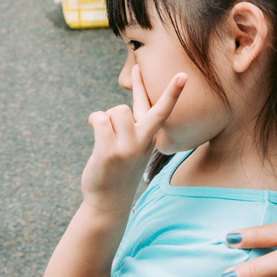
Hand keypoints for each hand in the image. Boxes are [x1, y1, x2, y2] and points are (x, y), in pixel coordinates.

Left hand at [82, 67, 185, 213]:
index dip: (172, 92)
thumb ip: (129, 130)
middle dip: (162, 90)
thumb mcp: (131, 150)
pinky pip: (100, 119)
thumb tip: (111, 113)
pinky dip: (94, 121)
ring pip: (116, 110)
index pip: (162, 111)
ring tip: (104, 133)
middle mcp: (144, 142)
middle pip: (151, 108)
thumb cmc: (117, 171)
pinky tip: (94, 131)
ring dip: (106, 117)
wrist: (108, 202)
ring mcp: (128, 147)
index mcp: (151, 139)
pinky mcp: (109, 151)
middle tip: (173, 74)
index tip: (183, 76)